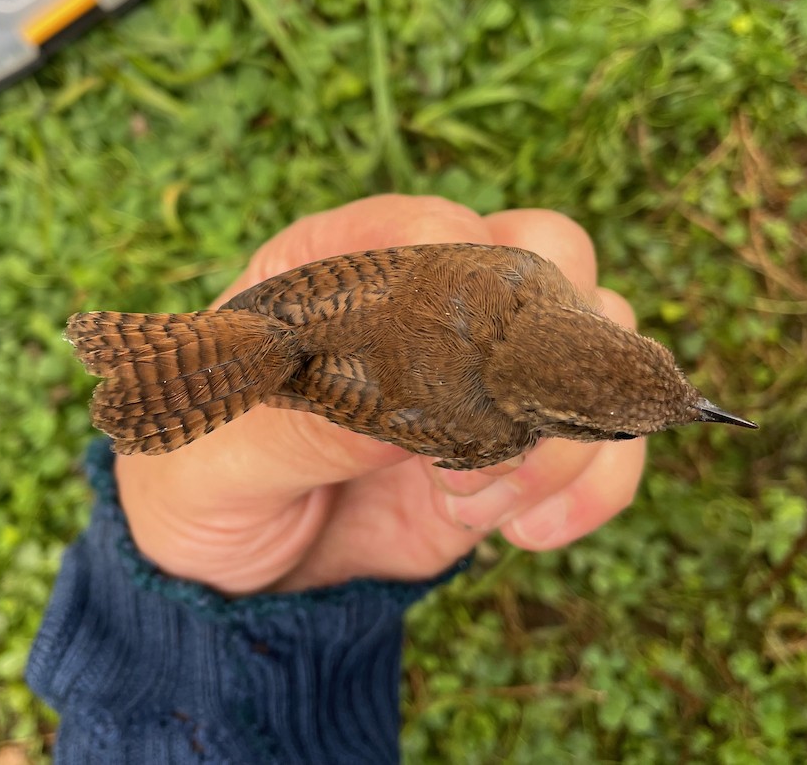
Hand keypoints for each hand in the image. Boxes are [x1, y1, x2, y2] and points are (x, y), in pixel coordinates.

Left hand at [115, 195, 645, 593]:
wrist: (239, 581)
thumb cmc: (203, 494)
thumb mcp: (214, 466)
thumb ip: (297, 432)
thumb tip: (412, 421)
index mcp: (334, 274)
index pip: (423, 224)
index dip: (456, 272)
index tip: (446, 356)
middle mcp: (425, 307)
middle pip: (546, 252)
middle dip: (543, 341)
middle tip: (488, 430)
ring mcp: (482, 378)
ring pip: (598, 341)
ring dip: (564, 429)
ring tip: (477, 506)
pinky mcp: (518, 450)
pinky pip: (604, 441)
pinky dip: (595, 482)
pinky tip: (525, 534)